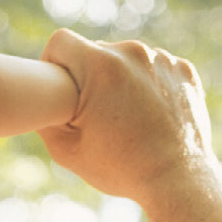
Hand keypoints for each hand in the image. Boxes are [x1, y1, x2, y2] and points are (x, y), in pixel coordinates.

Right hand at [38, 30, 215, 204]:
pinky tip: (151, 114)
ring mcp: (162, 58)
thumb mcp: (66, 151)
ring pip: (127, 59)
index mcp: (99, 66)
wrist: (177, 180)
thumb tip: (37, 99)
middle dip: (90, 76)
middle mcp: (132, 52)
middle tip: (96, 113)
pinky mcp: (184, 69)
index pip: (61, 42)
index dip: (53, 62)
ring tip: (127, 117)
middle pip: (96, 51)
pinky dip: (150, 85)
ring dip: (121, 79)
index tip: (60, 85)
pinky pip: (155, 67)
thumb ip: (44, 118)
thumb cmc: (120, 168)